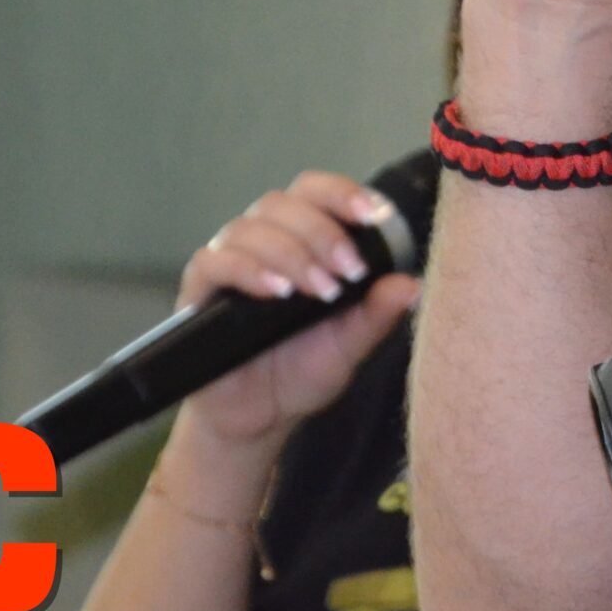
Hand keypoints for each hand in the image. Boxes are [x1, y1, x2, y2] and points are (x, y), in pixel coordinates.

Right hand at [173, 173, 420, 449]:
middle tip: (349, 270)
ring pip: (250, 228)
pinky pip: (213, 261)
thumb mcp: (349, 345)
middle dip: (322, 231)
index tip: (372, 215)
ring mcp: (227, 263)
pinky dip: (247, 270)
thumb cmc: (303, 370)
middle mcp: (261, 241)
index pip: (314, 192)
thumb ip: (376, 315)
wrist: (259, 418)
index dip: (341, 192)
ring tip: (321, 291)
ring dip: (291, 253)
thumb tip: (412, 285)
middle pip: (282, 203)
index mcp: (300, 239)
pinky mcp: (199, 292)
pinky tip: (277, 292)